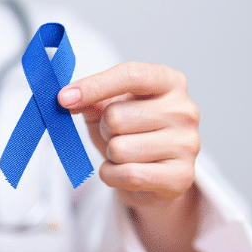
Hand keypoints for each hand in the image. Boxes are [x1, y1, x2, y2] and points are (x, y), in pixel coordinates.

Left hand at [58, 62, 199, 208]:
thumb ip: (90, 98)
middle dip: (105, 131)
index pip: (131, 75)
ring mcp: (188, 144)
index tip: (63, 98)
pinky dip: (113, 176)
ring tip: (125, 155)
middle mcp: (185, 110)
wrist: (152, 175)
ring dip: (110, 156)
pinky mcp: (182, 176)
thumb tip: (66, 98)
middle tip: (117, 136)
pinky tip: (124, 173)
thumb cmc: (131, 134)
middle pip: (116, 117)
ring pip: (119, 149)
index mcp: (170, 82)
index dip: (93, 86)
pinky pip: (128, 175)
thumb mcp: (108, 108)